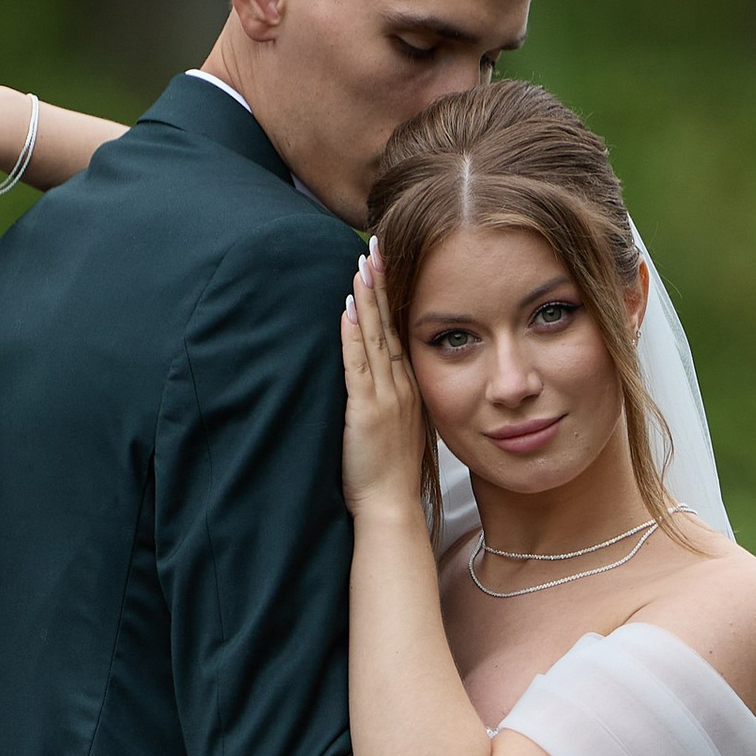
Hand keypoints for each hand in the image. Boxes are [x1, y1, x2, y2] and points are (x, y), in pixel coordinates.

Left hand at [340, 242, 428, 517]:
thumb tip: (373, 384)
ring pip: (375, 338)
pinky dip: (352, 334)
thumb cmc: (387, 475)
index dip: (391, 298)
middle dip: (382, 285)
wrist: (390, 507)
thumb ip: (387, 402)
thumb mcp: (395, 431)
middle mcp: (401, 387)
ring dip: (367, 299)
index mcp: (408, 390)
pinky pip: (358, 364)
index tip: (386, 267)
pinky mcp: (365, 410)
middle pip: (389, 326)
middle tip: (377, 248)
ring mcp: (385, 397)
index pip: (397, 333)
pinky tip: (347, 308)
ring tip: (362, 264)